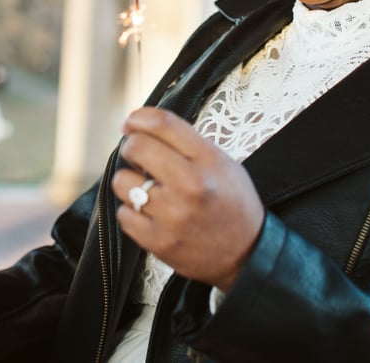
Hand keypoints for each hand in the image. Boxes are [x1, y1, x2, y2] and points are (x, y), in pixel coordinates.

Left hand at [112, 107, 264, 291]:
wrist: (246, 254)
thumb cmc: (232, 203)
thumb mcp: (221, 162)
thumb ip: (185, 143)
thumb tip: (138, 126)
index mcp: (209, 160)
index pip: (163, 123)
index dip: (139, 117)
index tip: (131, 122)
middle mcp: (190, 185)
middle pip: (136, 147)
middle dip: (132, 148)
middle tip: (139, 157)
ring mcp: (173, 215)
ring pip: (123, 181)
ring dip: (130, 182)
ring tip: (147, 189)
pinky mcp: (159, 241)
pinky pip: (124, 214)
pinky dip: (132, 212)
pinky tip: (150, 213)